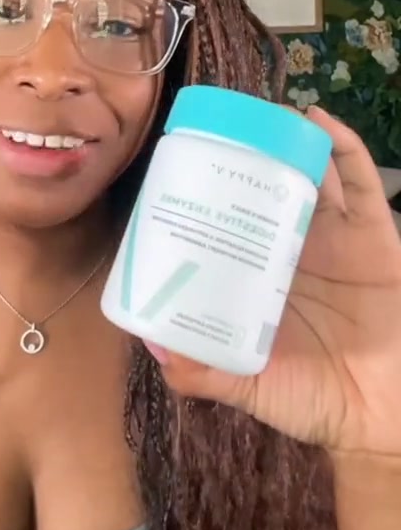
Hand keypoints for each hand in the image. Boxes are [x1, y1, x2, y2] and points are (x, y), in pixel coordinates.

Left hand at [146, 107, 400, 457]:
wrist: (382, 418)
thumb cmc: (313, 399)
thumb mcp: (249, 385)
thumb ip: (203, 372)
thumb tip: (152, 345)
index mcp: (260, 273)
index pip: (230, 219)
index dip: (211, 190)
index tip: (183, 164)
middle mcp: (294, 247)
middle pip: (266, 186)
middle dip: (247, 154)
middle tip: (222, 127)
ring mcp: (336, 237)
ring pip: (311, 173)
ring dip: (290, 138)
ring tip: (264, 111)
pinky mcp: (373, 236)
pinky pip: (360, 183)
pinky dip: (343, 146)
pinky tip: (318, 120)